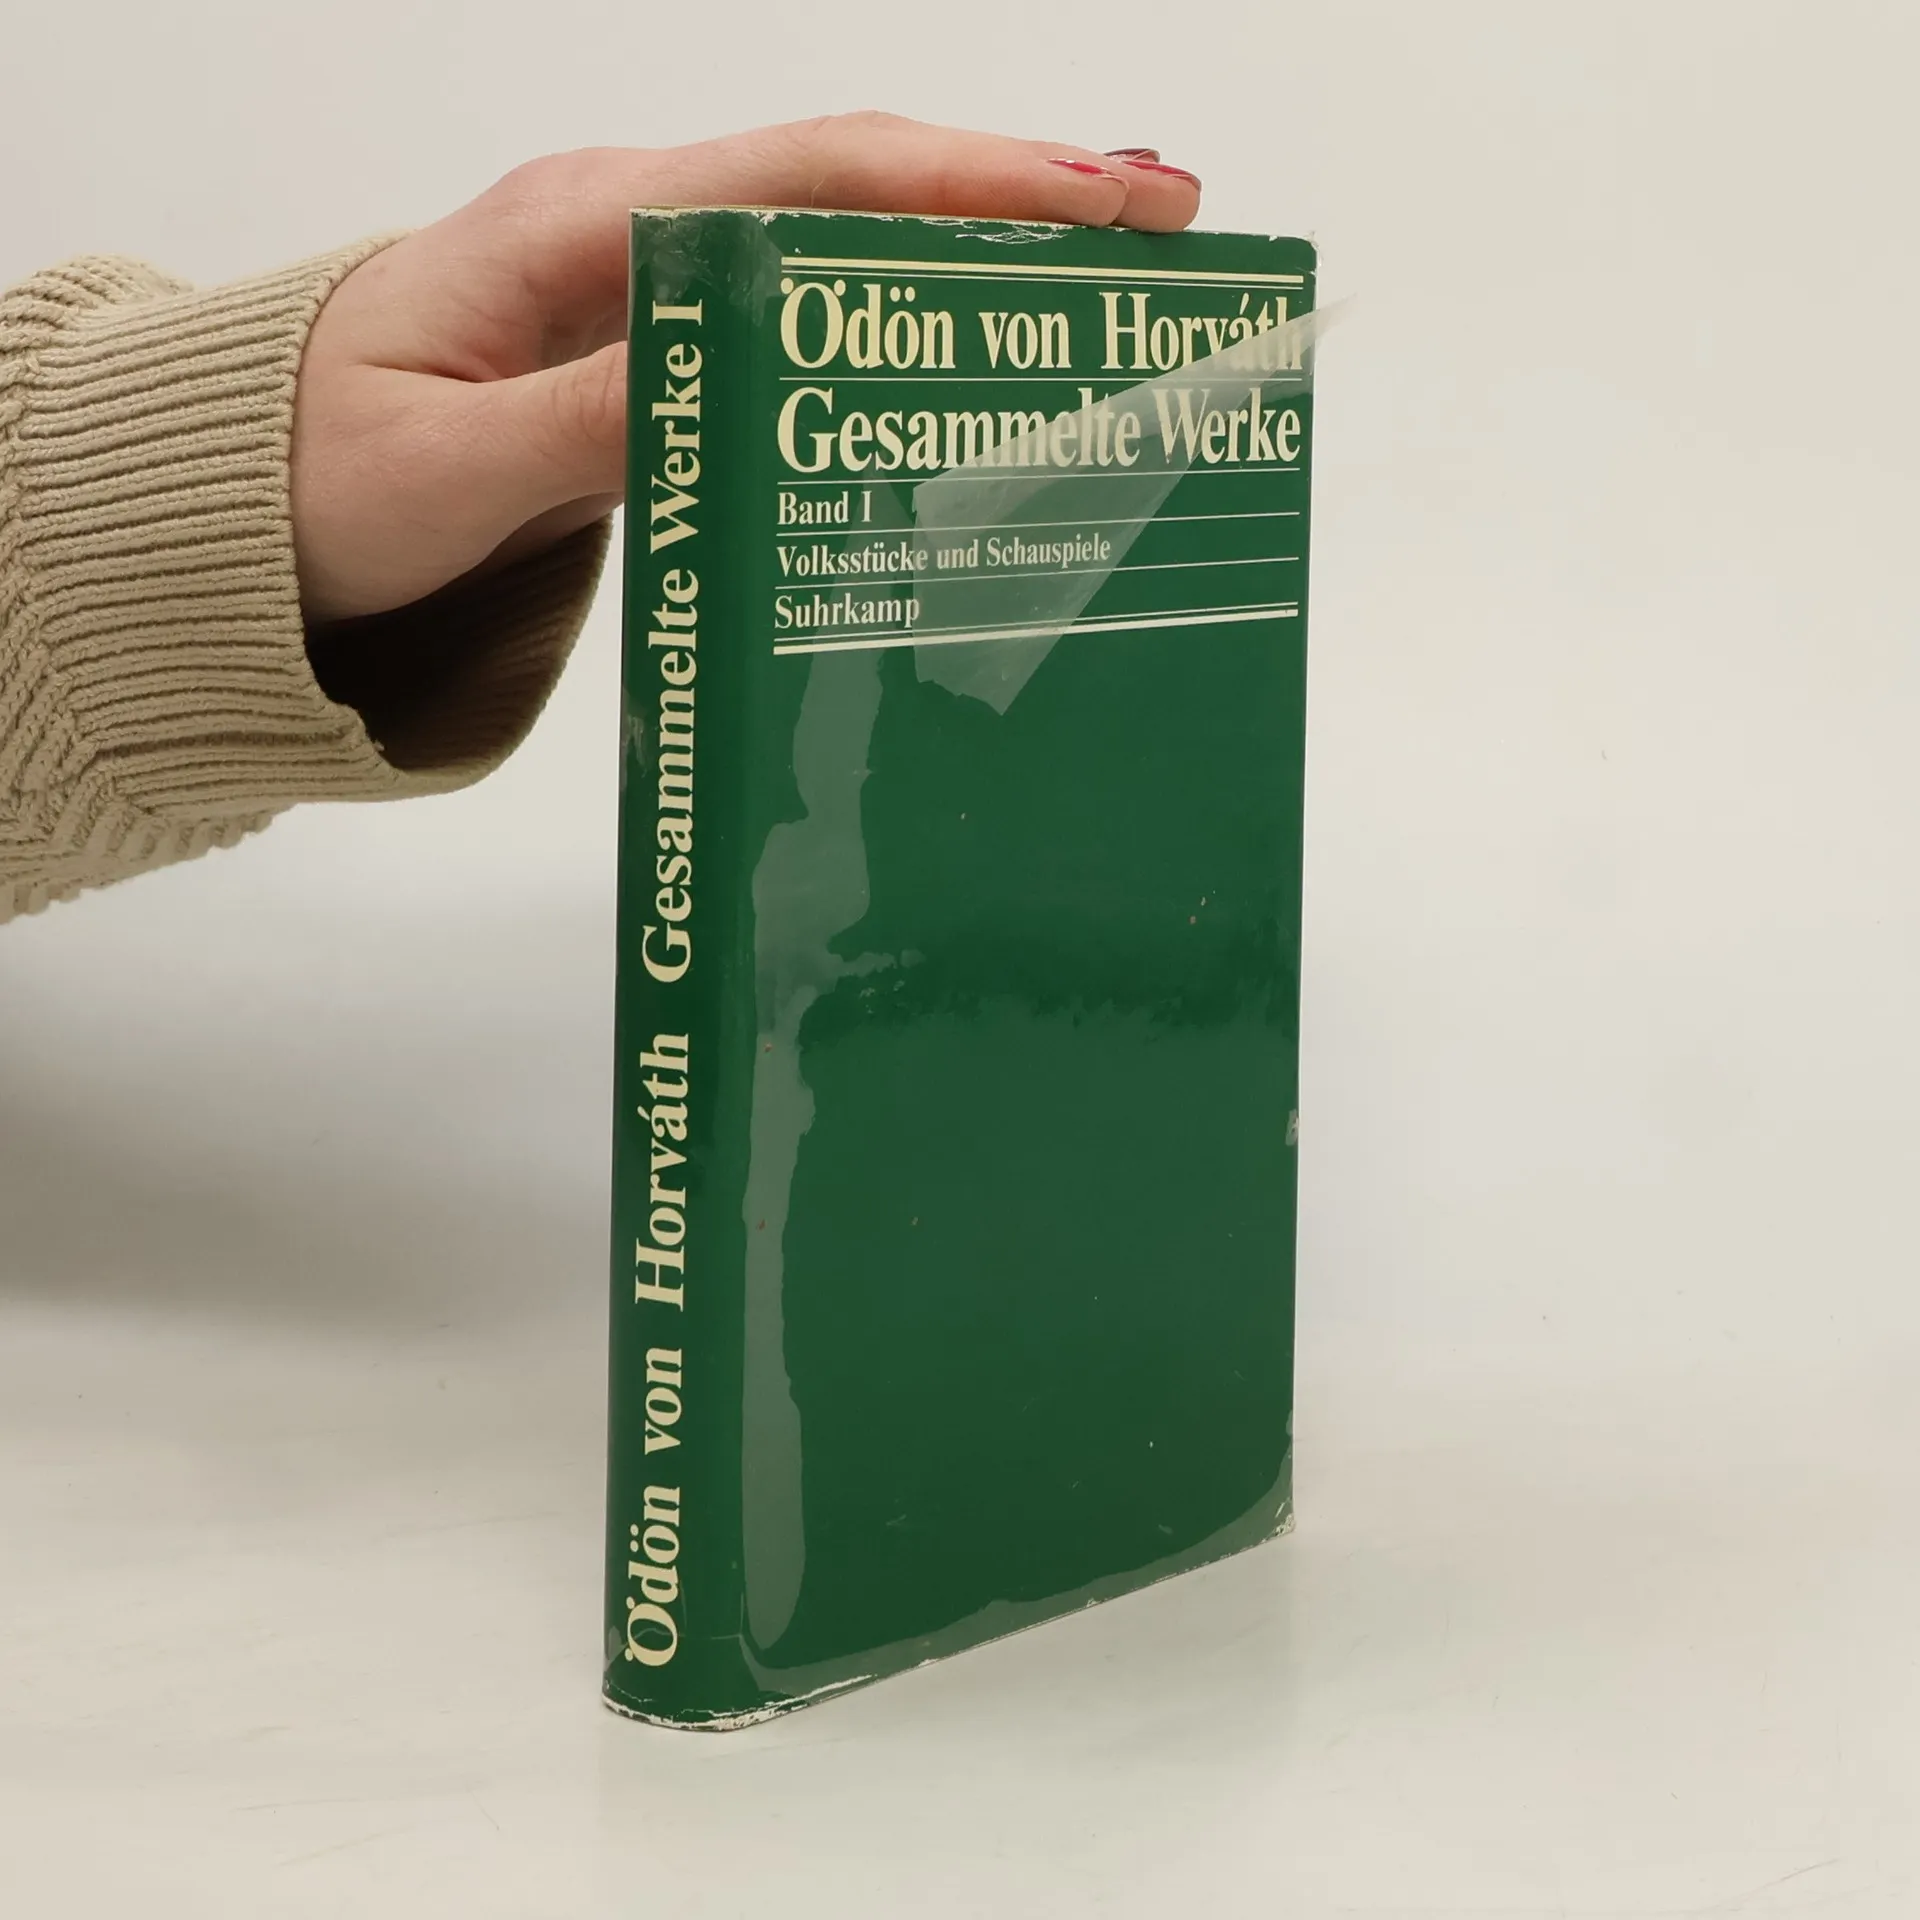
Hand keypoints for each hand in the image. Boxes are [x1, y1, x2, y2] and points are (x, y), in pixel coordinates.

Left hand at [290, 115, 1200, 624]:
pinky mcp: (643, 360)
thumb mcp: (444, 470)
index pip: (810, 177)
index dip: (970, 182)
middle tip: (1163, 230)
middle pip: (852, 193)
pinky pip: (792, 329)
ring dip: (971, 263)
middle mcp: (625, 238)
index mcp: (582, 231)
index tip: (1107, 194)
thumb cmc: (304, 478)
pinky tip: (963, 361)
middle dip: (1015, 202)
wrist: (231, 510)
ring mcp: (638, 295)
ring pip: (834, 257)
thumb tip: (738, 386)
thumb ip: (589, 429)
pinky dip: (892, 330)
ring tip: (1107, 290)